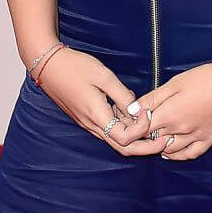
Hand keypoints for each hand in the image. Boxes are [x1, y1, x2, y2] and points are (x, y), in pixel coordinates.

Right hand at [31, 45, 149, 147]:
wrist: (47, 64)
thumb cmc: (74, 67)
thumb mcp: (104, 77)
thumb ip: (123, 96)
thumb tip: (137, 110)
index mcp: (96, 116)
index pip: (124, 139)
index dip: (141, 130)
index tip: (148, 112)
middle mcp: (91, 125)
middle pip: (122, 148)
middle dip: (145, 147)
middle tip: (164, 140)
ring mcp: (87, 123)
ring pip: (115, 141)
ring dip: (135, 139)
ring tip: (151, 128)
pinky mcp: (86, 118)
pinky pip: (107, 131)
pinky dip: (123, 130)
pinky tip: (132, 118)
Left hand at [104, 57, 211, 161]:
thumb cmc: (209, 78)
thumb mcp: (176, 82)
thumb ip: (153, 98)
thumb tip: (132, 110)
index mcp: (169, 115)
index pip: (141, 127)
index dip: (133, 124)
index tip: (128, 117)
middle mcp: (180, 131)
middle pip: (153, 140)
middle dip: (142, 135)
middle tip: (136, 127)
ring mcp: (196, 137)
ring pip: (169, 149)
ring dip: (156, 145)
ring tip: (150, 138)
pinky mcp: (210, 139)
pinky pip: (190, 154)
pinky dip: (176, 155)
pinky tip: (169, 151)